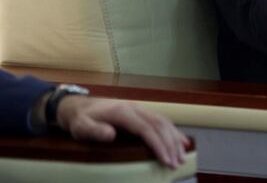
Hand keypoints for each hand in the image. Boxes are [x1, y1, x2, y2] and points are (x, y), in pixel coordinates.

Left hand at [57, 96, 188, 167]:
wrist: (80, 107)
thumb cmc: (81, 120)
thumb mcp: (82, 127)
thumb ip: (95, 130)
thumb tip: (111, 135)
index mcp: (124, 113)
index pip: (147, 129)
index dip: (158, 144)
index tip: (166, 159)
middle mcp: (136, 109)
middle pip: (160, 125)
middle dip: (171, 144)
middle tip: (178, 162)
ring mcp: (140, 110)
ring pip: (164, 122)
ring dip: (175, 139)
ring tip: (182, 156)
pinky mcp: (142, 114)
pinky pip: (162, 121)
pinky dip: (173, 132)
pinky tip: (182, 141)